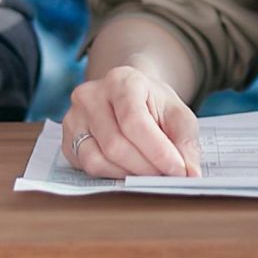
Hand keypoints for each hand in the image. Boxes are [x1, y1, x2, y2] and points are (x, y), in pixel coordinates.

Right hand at [62, 64, 200, 177]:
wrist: (129, 95)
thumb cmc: (154, 105)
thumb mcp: (178, 115)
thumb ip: (186, 142)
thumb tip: (190, 173)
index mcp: (122, 80)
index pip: (135, 121)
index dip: (158, 151)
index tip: (179, 171)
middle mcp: (91, 94)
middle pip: (115, 144)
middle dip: (146, 168)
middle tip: (167, 178)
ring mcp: (74, 116)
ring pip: (97, 159)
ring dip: (129, 174)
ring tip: (149, 173)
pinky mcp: (67, 138)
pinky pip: (86, 167)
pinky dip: (111, 175)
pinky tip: (128, 170)